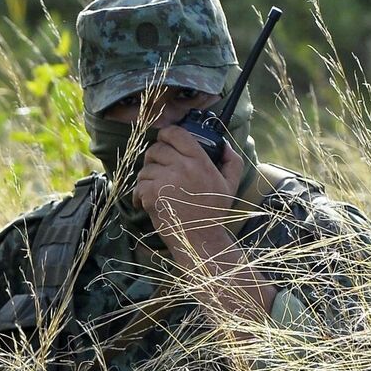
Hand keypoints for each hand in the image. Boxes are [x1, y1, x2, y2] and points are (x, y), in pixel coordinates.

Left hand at [135, 126, 244, 259]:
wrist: (200, 237)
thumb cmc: (214, 211)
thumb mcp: (230, 184)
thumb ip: (231, 161)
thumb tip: (224, 144)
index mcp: (199, 160)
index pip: (175, 133)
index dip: (166, 134)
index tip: (164, 140)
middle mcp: (182, 167)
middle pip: (156, 149)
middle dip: (154, 157)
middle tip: (158, 167)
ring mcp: (165, 180)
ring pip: (145, 168)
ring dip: (147, 177)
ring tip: (156, 188)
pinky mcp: (151, 194)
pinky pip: (138, 186)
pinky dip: (139, 194)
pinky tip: (147, 201)